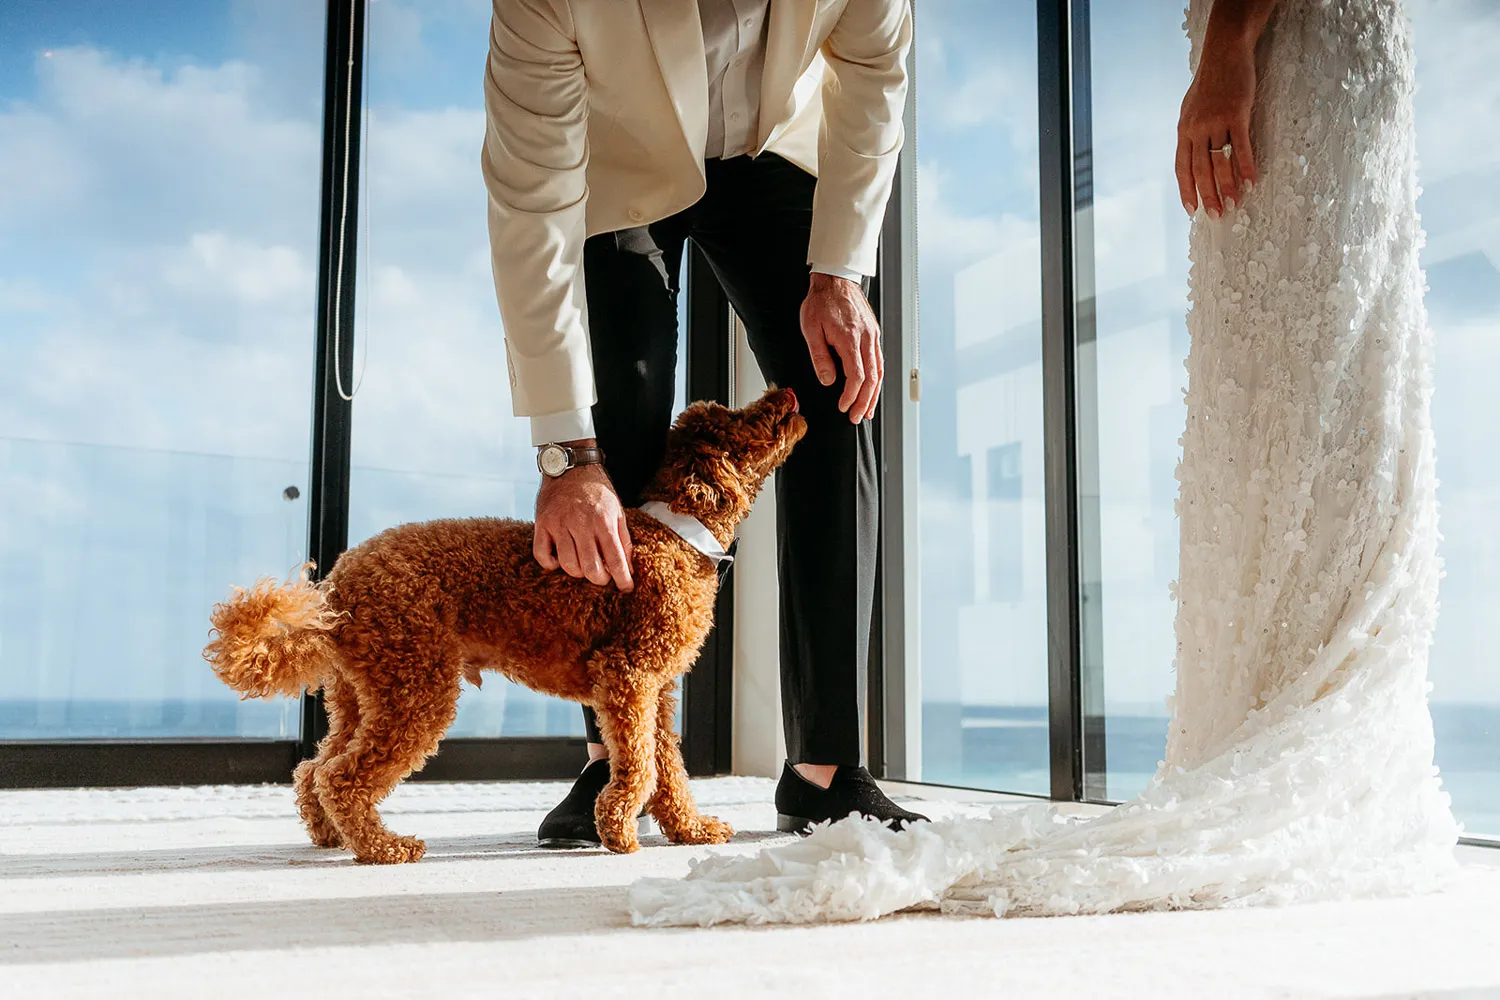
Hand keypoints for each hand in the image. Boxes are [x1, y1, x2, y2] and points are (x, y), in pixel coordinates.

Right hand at [534, 455, 633, 591]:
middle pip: (591, 569)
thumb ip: (623, 539)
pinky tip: (560, 559)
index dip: (623, 579)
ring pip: (568, 566)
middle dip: (600, 580)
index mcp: (603, 521)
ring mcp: (559, 524)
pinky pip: (542, 555)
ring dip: (578, 573)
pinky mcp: (542, 524)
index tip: (627, 588)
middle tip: (603, 577)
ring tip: (583, 565)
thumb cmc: (597, 490)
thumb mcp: (617, 510)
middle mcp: (581, 523)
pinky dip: (552, 564)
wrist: (571, 466)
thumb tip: (628, 568)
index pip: (616, 559)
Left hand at [799, 272, 883, 422]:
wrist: (835, 279)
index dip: (851, 396)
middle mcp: (866, 338)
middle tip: (857, 417)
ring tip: (867, 410)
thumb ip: (820, 356)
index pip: (857, 376)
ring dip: (874, 394)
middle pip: (872, 378)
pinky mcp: (874, 333)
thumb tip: (828, 380)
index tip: (843, 407)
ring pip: (880, 371)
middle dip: (865, 401)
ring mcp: (873, 336)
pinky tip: (872, 388)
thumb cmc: (820, 301)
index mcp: (850, 338)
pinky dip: (877, 378)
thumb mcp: (811, 329)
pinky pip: (879, 360)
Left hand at [1176, 40, 1258, 219]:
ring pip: (1221, 161)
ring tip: (1234, 204)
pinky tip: (1251, 181)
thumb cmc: (1209, 83)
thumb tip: (1192, 156)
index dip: (1186, 190)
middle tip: (1216, 216)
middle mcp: (1197, 129)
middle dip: (1207, 195)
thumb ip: (1191, 133)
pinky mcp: (1237, 115)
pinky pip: (1241, 146)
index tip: (1191, 210)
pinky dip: (1246, 166)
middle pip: (1200, 170)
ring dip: (1227, 186)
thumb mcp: (1191, 109)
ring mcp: (1216, 122)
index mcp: (1184, 130)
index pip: (1181, 168)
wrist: (1224, 54)